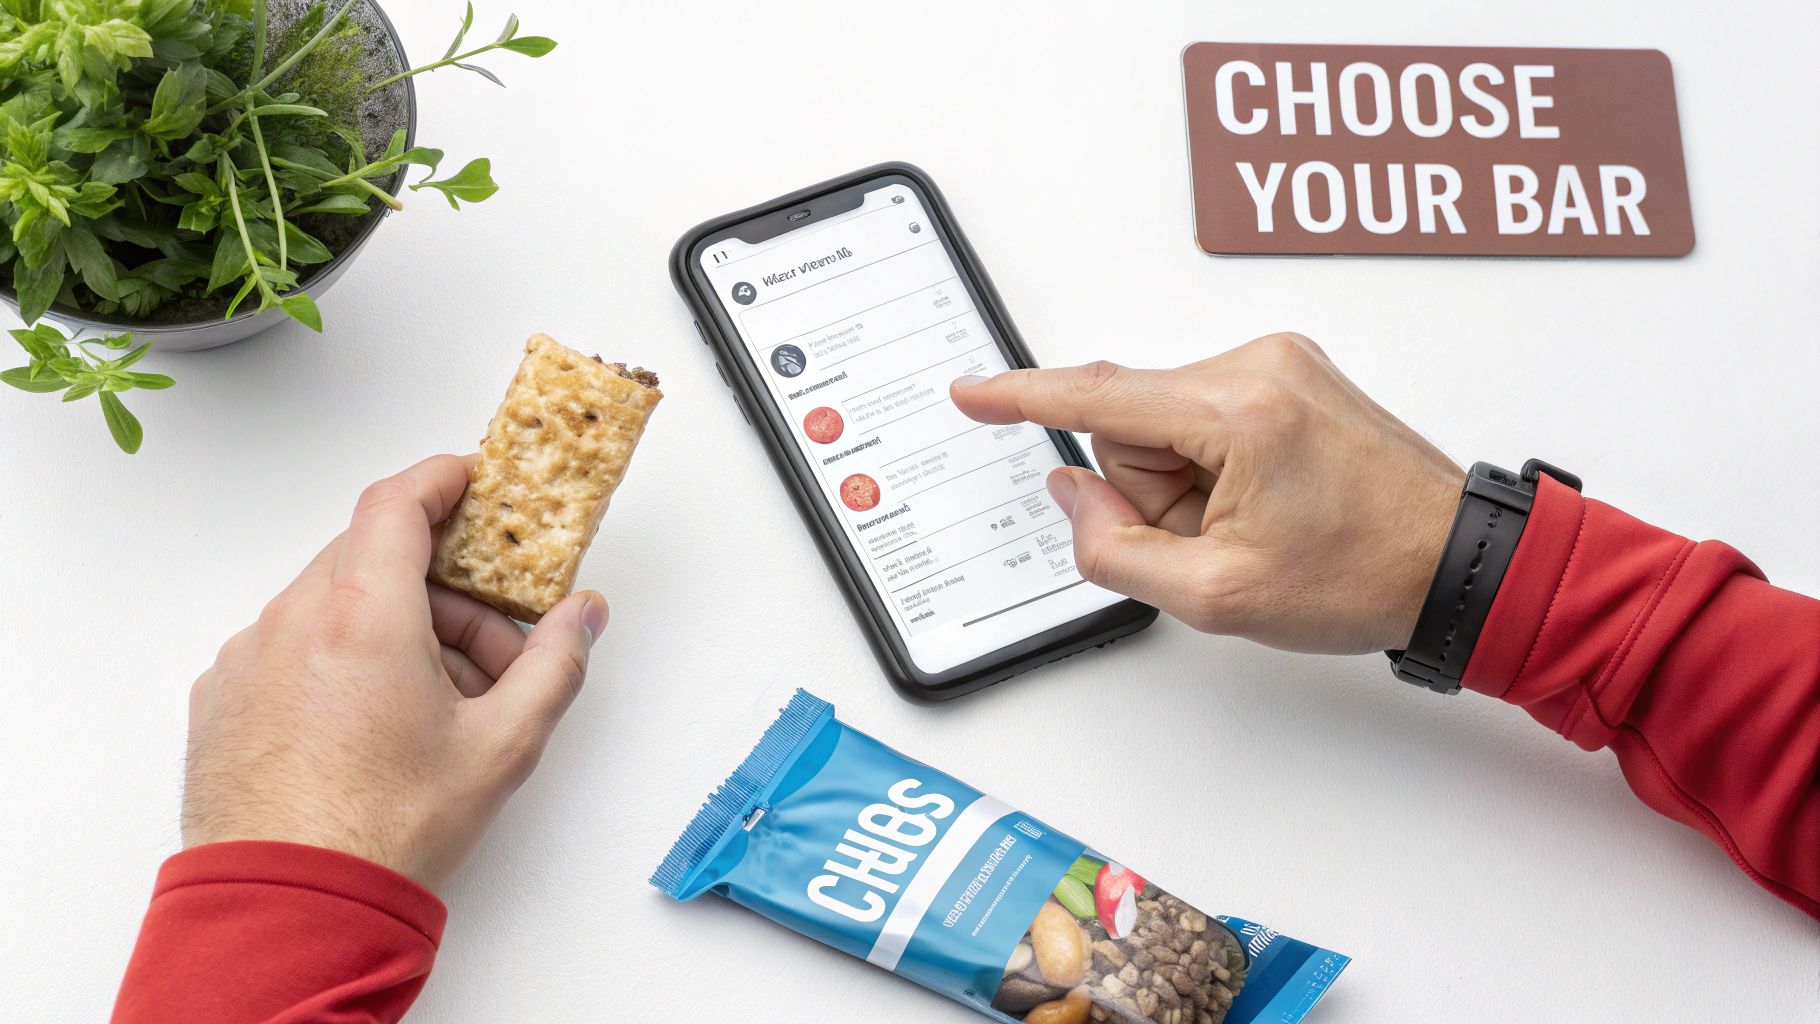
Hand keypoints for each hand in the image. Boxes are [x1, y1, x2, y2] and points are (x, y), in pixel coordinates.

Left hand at [182, 455, 607, 888]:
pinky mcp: (221, 698)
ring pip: (330, 605)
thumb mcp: (502, 745)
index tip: (474, 481)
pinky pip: (289, 648)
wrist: (291, 907)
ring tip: (435, 705)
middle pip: (372, 559)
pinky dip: (336, 661)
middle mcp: (294, 619)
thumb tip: (584, 617)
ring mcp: (248, 658)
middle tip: (488, 647)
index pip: (398, 501)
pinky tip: (371, 727)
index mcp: (363, 613)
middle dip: (440, 589)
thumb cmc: (385, 829)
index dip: (443, 478)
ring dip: (390, 628)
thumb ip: (555, 663)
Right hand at [951, 333, 1461, 653]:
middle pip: (1131, 427)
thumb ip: (1115, 549)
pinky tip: (1268, 502)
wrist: (1459, 563)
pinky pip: (1204, 419)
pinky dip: (1214, 466)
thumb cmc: (1367, 576)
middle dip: (1154, 493)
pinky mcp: (1292, 374)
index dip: (1021, 399)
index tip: (971, 393)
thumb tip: (1074, 495)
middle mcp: (1259, 364)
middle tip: (1221, 541)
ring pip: (1165, 426)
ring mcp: (1280, 363)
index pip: (1097, 398)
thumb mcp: (1218, 596)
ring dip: (1187, 485)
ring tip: (1256, 524)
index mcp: (1240, 411)